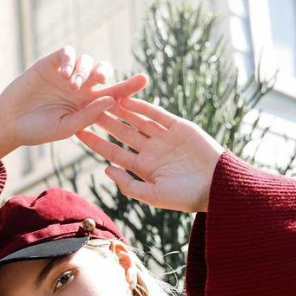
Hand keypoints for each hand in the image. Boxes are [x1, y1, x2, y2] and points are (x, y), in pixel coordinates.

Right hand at [0, 46, 148, 147]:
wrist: (11, 123)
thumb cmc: (39, 130)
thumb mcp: (67, 127)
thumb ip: (89, 115)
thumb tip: (112, 100)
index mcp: (88, 105)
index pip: (113, 93)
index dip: (129, 86)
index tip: (144, 80)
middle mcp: (80, 88)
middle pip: (103, 71)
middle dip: (105, 72)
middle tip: (99, 79)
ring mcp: (66, 74)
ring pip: (87, 61)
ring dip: (83, 70)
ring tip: (71, 85)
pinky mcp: (51, 63)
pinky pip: (68, 52)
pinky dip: (70, 60)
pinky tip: (63, 74)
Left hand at [74, 95, 224, 212]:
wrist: (217, 185)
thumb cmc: (185, 197)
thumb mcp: (153, 195)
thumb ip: (129, 184)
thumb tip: (106, 169)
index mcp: (144, 168)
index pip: (115, 153)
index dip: (97, 143)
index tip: (78, 133)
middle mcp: (152, 151)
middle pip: (122, 133)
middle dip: (104, 121)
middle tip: (85, 108)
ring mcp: (165, 138)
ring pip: (137, 120)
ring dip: (120, 110)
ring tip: (102, 98)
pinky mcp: (179, 127)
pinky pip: (157, 114)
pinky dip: (142, 106)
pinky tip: (126, 99)